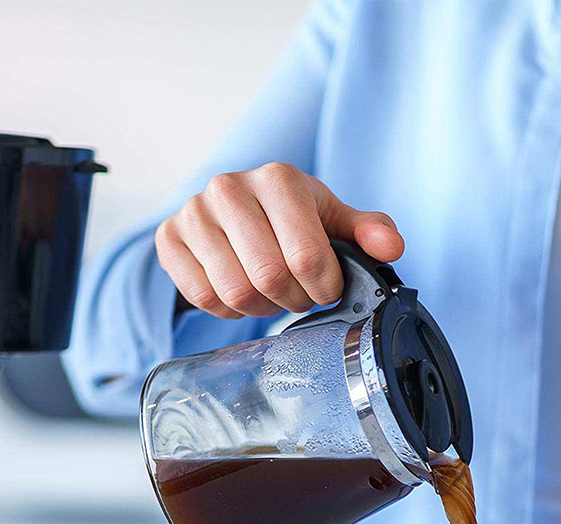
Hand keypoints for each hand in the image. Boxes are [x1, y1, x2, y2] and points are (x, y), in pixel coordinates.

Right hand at [155, 162, 403, 317]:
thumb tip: (392, 248)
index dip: (322, 287)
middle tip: (298, 296)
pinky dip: (228, 309)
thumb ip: (368, 232)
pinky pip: (202, 297)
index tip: (325, 288)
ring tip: (270, 294)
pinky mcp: (169, 238)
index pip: (307, 256)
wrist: (234, 212)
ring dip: (260, 307)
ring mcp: (193, 212)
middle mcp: (229, 188)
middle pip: (269, 276)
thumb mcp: (333, 219)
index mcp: (278, 179)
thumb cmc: (291, 219)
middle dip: (293, 299)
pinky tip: (240, 292)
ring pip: (234, 291)